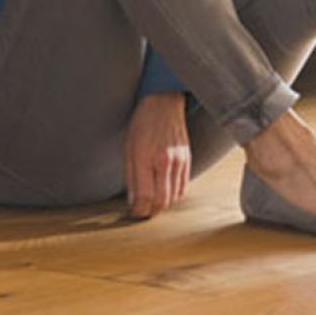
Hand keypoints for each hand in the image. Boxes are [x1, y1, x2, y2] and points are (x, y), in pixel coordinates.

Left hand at [123, 91, 190, 218]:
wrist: (164, 103)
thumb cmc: (142, 124)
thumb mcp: (128, 149)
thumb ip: (131, 177)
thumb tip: (132, 201)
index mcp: (146, 158)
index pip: (144, 197)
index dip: (138, 210)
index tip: (133, 212)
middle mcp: (165, 161)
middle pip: (161, 201)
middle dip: (150, 211)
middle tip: (142, 212)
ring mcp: (179, 161)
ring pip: (174, 197)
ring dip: (162, 204)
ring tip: (152, 202)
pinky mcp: (188, 160)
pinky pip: (183, 187)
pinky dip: (174, 194)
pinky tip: (164, 190)